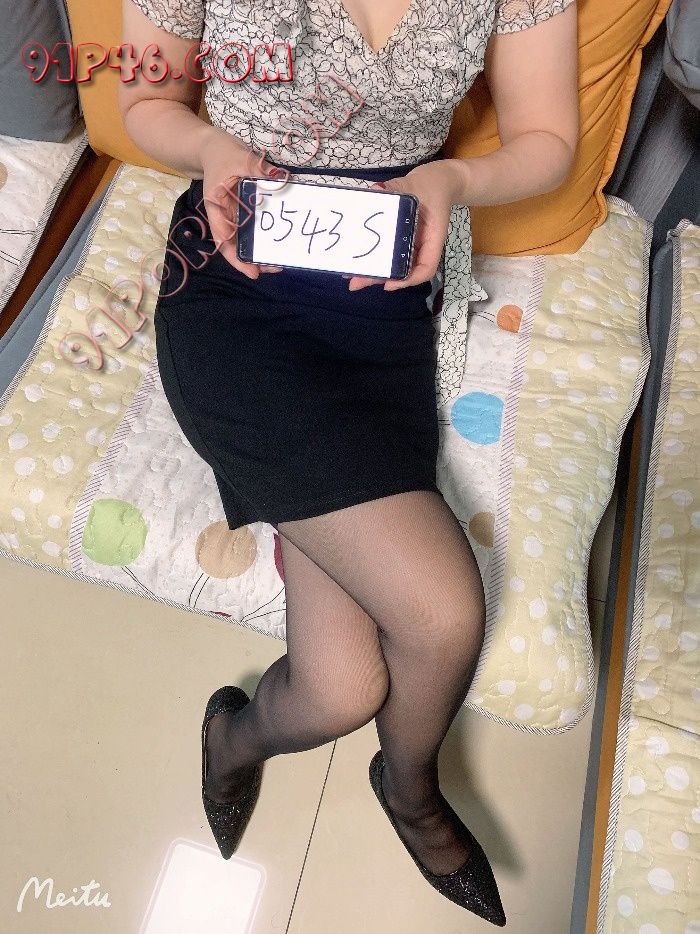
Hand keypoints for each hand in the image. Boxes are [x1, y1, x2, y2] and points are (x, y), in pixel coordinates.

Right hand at [200, 133, 286, 278]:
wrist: (211, 147)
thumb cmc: (221, 152)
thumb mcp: (239, 157)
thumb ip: (258, 167)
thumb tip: (279, 178)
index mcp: (217, 207)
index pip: (224, 239)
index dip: (236, 259)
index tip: (254, 273)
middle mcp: (223, 216)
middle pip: (234, 246)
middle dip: (252, 260)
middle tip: (276, 267)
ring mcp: (232, 215)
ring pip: (242, 241)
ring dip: (258, 252)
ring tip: (278, 262)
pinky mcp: (241, 211)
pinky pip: (250, 229)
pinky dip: (261, 238)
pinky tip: (276, 243)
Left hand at [344, 159, 467, 291]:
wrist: (440, 180)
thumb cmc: (434, 184)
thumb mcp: (417, 183)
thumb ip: (397, 187)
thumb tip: (377, 190)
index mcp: (432, 237)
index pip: (426, 267)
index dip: (408, 279)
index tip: (388, 284)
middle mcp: (421, 245)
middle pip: (404, 270)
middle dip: (380, 278)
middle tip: (356, 283)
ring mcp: (411, 243)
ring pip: (395, 264)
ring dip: (374, 271)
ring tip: (351, 276)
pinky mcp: (401, 238)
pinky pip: (390, 252)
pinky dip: (375, 257)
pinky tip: (357, 260)